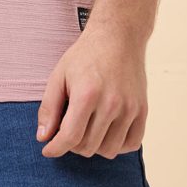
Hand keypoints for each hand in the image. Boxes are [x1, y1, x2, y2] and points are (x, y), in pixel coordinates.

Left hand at [36, 25, 148, 158]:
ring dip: (94, 146)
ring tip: (87, 129)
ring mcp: (130, 108)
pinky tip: (106, 131)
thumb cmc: (86, 55)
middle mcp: (111, 103)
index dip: (56, 148)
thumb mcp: (59, 74)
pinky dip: (117, 145)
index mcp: (87, 93)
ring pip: (109, 150)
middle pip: (88, 147)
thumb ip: (49, 107)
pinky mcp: (142, 110)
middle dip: (72, 145)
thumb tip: (43, 137)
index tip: (48, 150)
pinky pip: (131, 144)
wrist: (118, 36)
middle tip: (67, 130)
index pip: (70, 137)